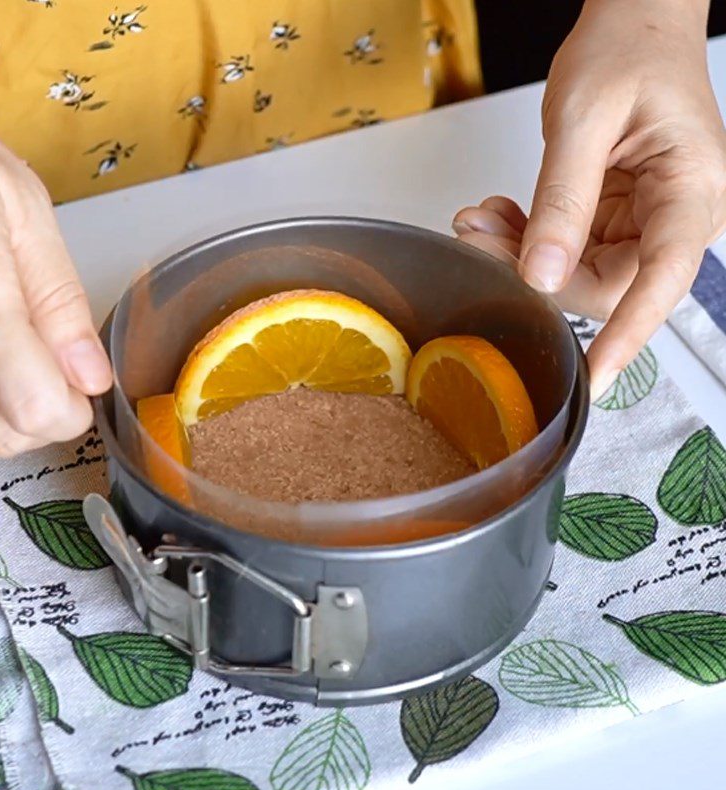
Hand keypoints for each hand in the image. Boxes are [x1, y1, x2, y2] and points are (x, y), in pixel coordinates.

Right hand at [0, 85, 111, 459]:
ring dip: (4, 418)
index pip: (35, 406)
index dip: (73, 410)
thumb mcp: (26, 214)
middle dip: (45, 416)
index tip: (82, 385)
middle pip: (3, 434)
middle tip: (54, 371)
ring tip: (13, 364)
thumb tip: (91, 377)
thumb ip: (60, 301)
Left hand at [453, 0, 725, 397]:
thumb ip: (562, 201)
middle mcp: (674, 216)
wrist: (632, 24)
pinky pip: (565, 250)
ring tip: (477, 220)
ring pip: (574, 272)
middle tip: (477, 239)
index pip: (661, 281)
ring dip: (518, 255)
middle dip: (532, 274)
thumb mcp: (582, 121)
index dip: (627, 336)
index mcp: (690, 191)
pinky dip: (526, 238)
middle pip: (603, 285)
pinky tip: (498, 214)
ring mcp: (643, 222)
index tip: (593, 377)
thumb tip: (541, 275)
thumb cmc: (626, 50)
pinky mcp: (614, 219)